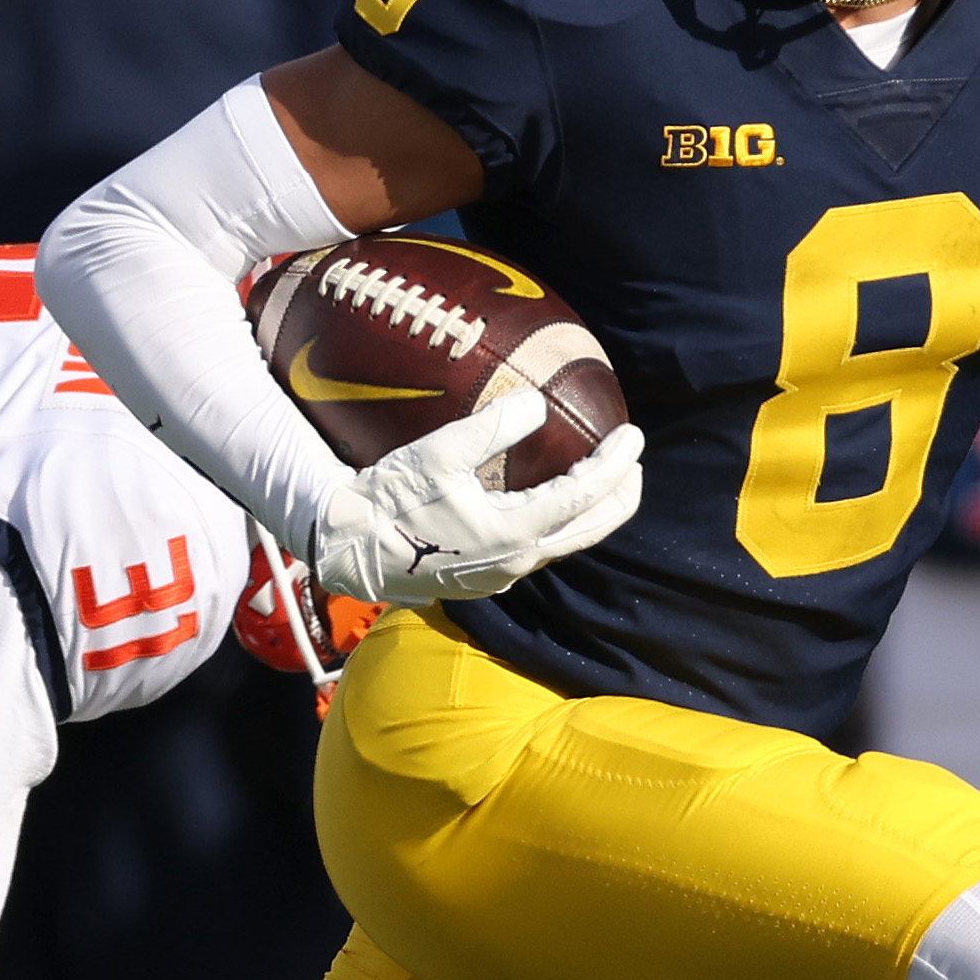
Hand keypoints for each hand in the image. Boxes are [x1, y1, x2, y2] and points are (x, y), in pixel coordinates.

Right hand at [310, 387, 643, 604]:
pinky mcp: (486, 577)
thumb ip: (494, 427)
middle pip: (590, 529)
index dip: (615, 463)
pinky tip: (552, 501)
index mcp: (514, 530)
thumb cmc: (389, 500)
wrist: (347, 551)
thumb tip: (538, 402)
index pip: (584, 495)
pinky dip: (561, 521)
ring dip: (593, 511)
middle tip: (632, 462)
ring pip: (567, 542)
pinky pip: (540, 548)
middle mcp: (518, 559)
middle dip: (620, 496)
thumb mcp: (439, 453)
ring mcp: (503, 574)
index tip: (632, 435)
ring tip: (604, 479)